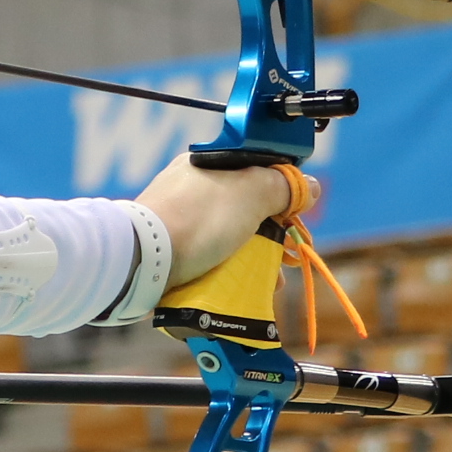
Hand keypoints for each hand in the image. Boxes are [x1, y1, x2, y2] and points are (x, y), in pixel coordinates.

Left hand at [139, 155, 314, 290]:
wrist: (142, 261)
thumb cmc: (196, 220)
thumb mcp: (250, 193)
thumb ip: (282, 186)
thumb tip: (310, 187)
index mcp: (209, 163)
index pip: (257, 171)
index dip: (283, 193)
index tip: (296, 217)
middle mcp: (192, 187)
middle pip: (246, 207)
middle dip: (273, 234)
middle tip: (288, 258)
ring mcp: (179, 219)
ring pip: (230, 235)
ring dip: (255, 257)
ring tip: (271, 281)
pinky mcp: (171, 250)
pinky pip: (210, 256)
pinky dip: (230, 270)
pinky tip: (243, 287)